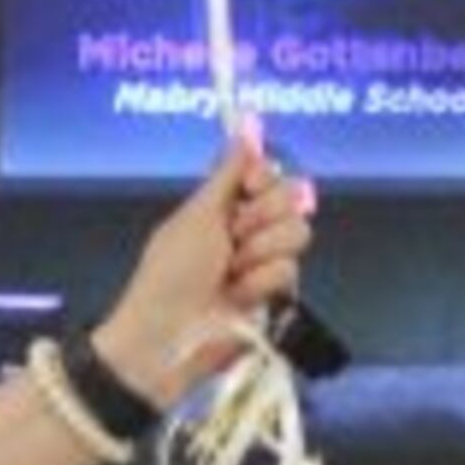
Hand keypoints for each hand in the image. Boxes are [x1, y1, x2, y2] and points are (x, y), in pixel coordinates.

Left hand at [93, 117, 315, 401]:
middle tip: (230, 240)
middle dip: (260, 219)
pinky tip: (237, 297)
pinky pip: (290, 272)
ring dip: (259, 254)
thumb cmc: (169, 274)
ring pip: (297, 235)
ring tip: (229, 274)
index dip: (264, 178)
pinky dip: (260, 283)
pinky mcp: (277, 296)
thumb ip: (227, 174)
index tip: (249, 189)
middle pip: (292, 199)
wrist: (167, 336)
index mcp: (223, 205)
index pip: (269, 172)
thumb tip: (246, 128)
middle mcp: (248, 229)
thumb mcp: (195, 216)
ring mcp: (264, 262)